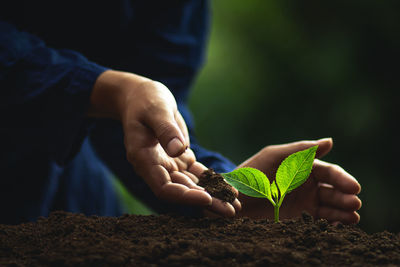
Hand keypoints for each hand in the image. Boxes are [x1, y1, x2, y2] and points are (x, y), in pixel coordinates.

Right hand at [89, 70, 239, 215]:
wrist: (141, 97)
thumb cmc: (145, 100)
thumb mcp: (156, 109)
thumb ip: (165, 129)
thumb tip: (179, 150)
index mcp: (144, 159)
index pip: (163, 187)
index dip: (184, 196)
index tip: (206, 198)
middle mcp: (155, 167)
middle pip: (181, 191)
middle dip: (206, 201)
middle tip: (231, 211)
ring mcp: (168, 164)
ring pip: (191, 185)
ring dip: (213, 195)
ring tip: (235, 203)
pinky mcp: (179, 158)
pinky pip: (197, 173)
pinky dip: (212, 180)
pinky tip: (229, 187)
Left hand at [236, 138, 361, 223]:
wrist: (234, 198)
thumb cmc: (252, 173)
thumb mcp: (274, 157)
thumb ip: (300, 150)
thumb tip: (330, 141)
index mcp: (303, 166)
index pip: (329, 172)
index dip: (343, 179)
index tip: (354, 188)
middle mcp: (307, 183)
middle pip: (333, 190)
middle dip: (345, 196)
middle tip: (355, 203)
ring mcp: (304, 201)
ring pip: (330, 206)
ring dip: (343, 211)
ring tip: (352, 218)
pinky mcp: (298, 217)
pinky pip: (319, 219)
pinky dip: (332, 222)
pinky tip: (339, 225)